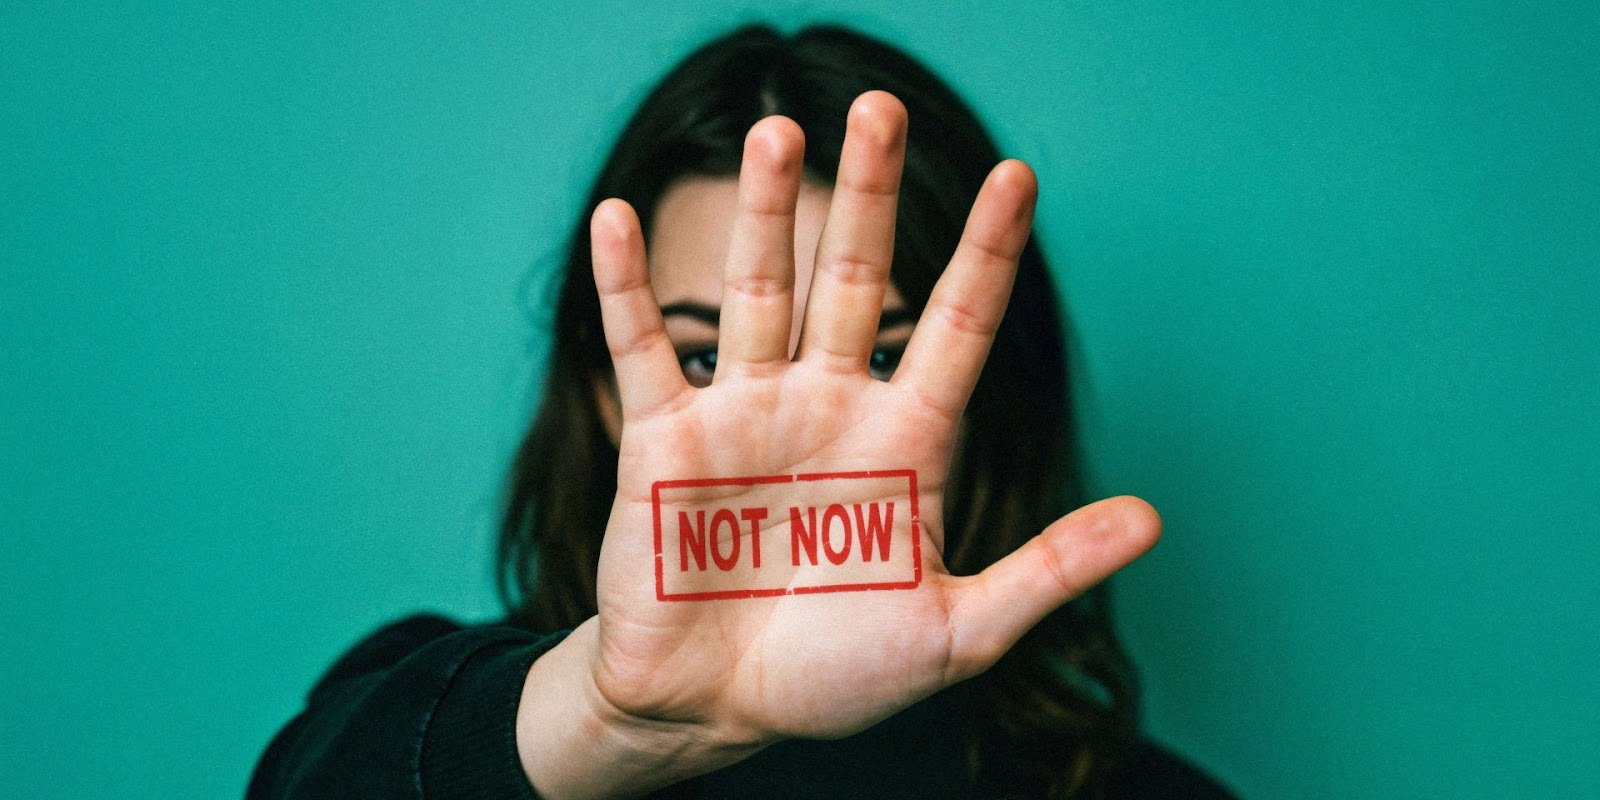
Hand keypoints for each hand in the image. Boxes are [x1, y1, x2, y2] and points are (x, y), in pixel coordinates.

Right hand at [518, 91, 1160, 798]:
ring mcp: (745, 413)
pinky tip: (615, 217)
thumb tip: (1154, 519)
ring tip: (775, 133)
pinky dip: (623, 287)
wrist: (716, 710)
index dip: (987, 252)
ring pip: (758, 292)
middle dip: (866, 195)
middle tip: (878, 107)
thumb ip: (1048, 571)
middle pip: (855, 279)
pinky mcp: (664, 440)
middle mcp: (829, 406)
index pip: (956, 325)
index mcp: (904, 440)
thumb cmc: (837, 676)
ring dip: (761, 213)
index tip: (1021, 175)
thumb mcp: (957, 631)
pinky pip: (642, 349)